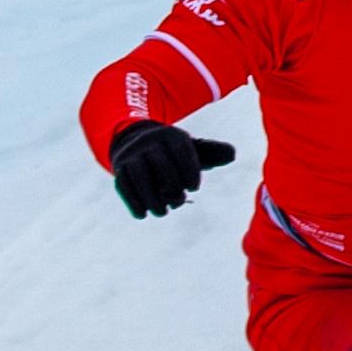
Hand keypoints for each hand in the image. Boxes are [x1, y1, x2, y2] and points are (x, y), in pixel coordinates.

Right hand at [111, 122, 231, 219]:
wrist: (136, 142)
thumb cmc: (173, 152)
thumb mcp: (193, 149)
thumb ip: (213, 152)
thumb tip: (232, 155)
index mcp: (171, 135)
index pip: (181, 150)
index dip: (189, 170)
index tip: (193, 188)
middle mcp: (149, 142)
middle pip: (161, 165)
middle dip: (171, 186)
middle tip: (179, 200)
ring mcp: (132, 155)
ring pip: (140, 176)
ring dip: (151, 198)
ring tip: (163, 212)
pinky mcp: (119, 169)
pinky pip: (123, 185)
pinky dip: (132, 201)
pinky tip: (142, 214)